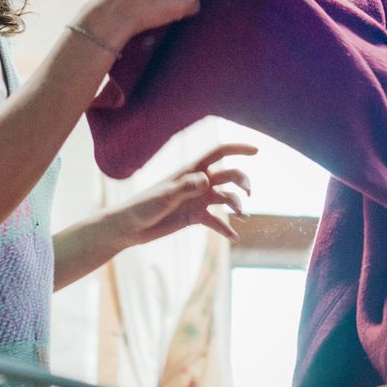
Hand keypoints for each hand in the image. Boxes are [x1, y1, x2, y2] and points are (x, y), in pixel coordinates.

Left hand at [119, 142, 256, 244]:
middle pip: (229, 176)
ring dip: (237, 206)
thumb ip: (186, 187)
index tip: (257, 151)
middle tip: (248, 195)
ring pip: (226, 198)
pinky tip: (234, 238)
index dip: (238, 149)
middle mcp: (198, 183)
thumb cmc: (143, 206)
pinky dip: (225, 229)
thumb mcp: (165, 196)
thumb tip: (207, 180)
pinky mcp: (195, 217)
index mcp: (191, 170)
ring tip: (243, 217)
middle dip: (242, 182)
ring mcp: (198, 200)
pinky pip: (216, 222)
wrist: (130, 227)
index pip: (219, 153)